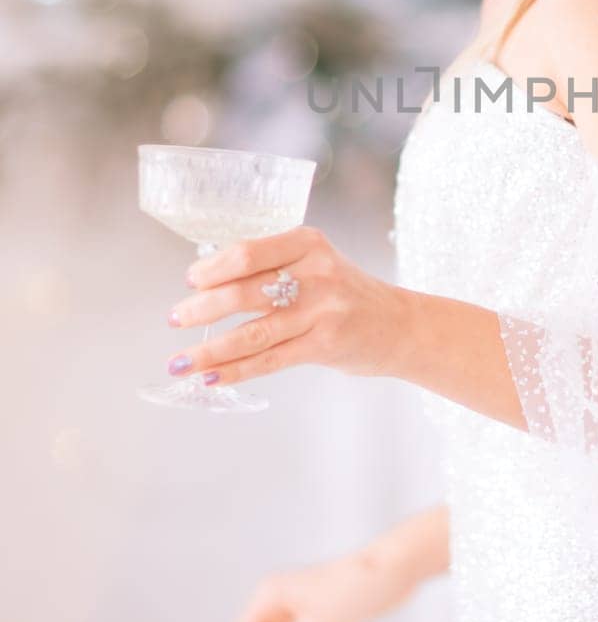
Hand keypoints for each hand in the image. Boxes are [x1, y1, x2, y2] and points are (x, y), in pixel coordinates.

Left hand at [165, 226, 411, 386]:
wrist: (398, 325)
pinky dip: (235, 371)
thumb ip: (273, 266)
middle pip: (245, 291)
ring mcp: (323, 311)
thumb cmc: (345, 293)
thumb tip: (208, 282)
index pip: (249, 253)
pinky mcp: (325, 345)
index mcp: (308, 243)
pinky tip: (211, 378)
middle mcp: (317, 273)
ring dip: (210, 348)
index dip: (213, 269)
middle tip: (176, 318)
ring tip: (180, 360)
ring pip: (253, 332)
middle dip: (202, 307)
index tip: (191, 280)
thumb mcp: (316, 263)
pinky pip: (270, 360)